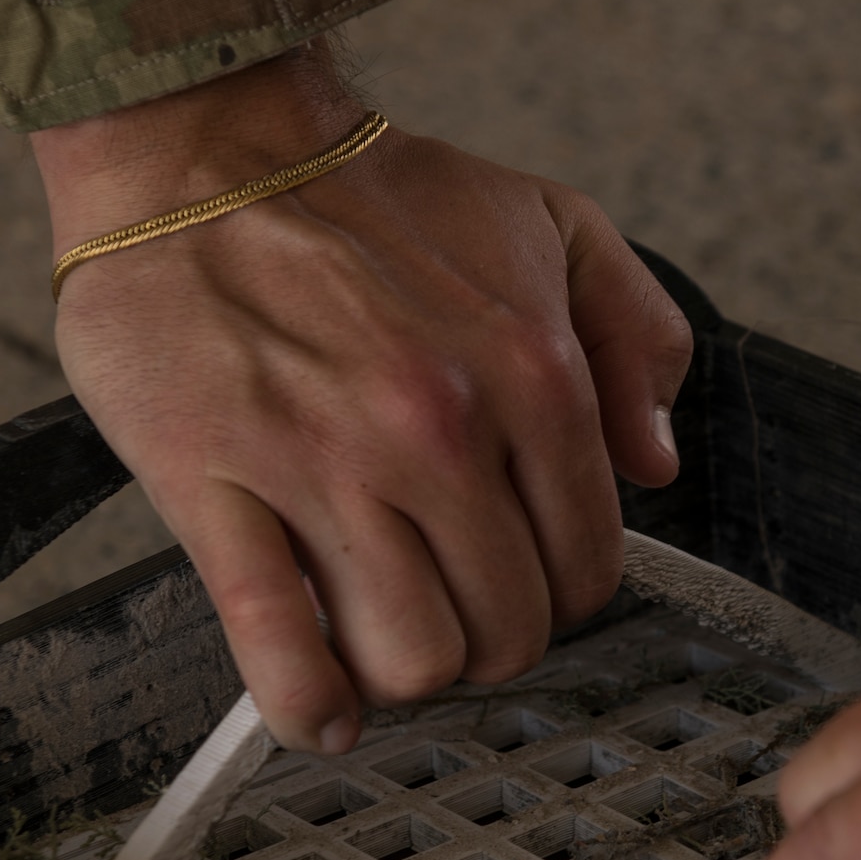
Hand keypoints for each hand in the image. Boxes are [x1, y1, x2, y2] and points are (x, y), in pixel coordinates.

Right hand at [31, 44, 691, 752]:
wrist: (203, 148)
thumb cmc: (374, 196)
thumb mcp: (551, 224)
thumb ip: (637, 338)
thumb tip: (657, 464)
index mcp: (534, 377)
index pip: (587, 571)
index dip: (556, 596)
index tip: (518, 580)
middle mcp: (442, 432)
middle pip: (505, 633)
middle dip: (485, 641)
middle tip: (447, 607)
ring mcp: (328, 465)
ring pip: (410, 658)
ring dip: (402, 670)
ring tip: (381, 634)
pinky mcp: (218, 487)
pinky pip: (278, 643)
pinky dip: (307, 703)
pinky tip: (320, 711)